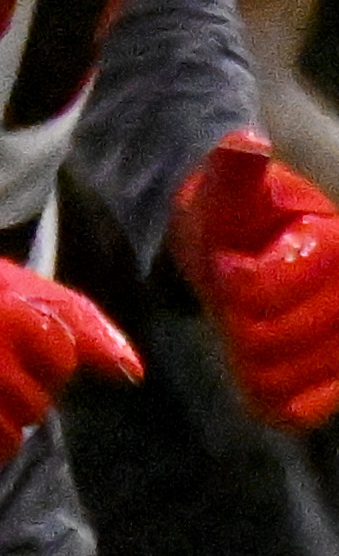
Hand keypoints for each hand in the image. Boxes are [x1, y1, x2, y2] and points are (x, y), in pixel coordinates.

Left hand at [176, 132, 338, 428]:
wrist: (247, 253)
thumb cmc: (236, 219)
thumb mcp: (228, 191)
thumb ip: (235, 171)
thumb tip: (246, 143)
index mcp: (338, 245)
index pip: (262, 292)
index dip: (233, 284)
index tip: (231, 264)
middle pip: (267, 339)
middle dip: (235, 322)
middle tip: (235, 301)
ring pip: (276, 378)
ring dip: (245, 359)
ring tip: (247, 328)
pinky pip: (297, 411)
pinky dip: (271, 399)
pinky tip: (260, 374)